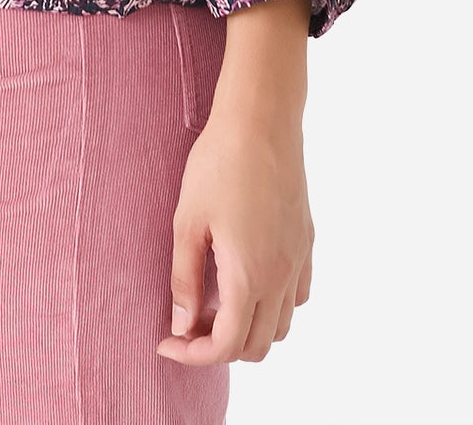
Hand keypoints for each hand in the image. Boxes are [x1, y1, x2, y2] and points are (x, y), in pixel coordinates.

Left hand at [154, 104, 313, 364]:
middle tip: (187, 322)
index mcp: (248, 276)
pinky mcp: (306, 239)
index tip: (166, 341)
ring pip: (282, 325)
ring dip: (249, 329)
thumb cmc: (218, 163)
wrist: (261, 118)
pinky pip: (298, 294)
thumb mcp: (187, 222)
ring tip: (215, 302)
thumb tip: (181, 325)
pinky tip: (248, 278)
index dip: (192, 355)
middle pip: (257, 346)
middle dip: (219, 347)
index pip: (225, 346)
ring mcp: (298, 258)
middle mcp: (280, 276)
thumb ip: (184, 280)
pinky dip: (275, 305)